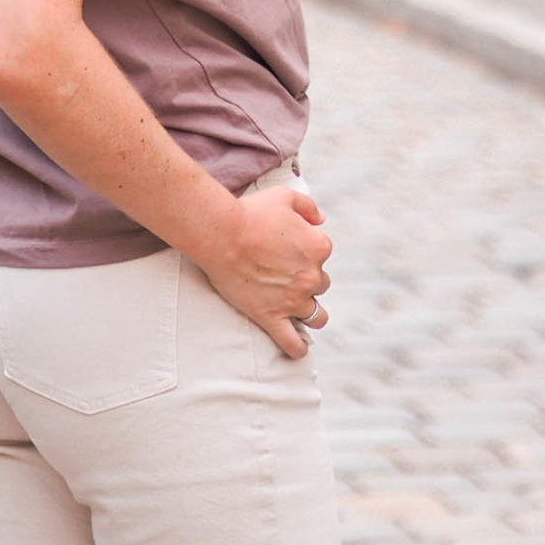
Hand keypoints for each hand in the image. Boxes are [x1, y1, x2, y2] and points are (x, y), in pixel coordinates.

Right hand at [198, 183, 332, 358]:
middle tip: (284, 274)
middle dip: (306, 280)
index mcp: (319, 247)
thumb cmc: (251, 213)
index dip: (306, 252)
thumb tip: (321, 219)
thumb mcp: (286, 196)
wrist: (222, 234)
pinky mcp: (272, 316)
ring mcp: (293, 300)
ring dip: (310, 313)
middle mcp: (311, 276)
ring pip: (315, 315)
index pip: (322, 254)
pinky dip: (297, 348)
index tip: (288, 250)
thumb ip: (309, 206)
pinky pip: (291, 342)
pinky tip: (298, 348)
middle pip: (319, 284)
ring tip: (300, 312)